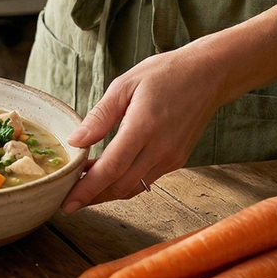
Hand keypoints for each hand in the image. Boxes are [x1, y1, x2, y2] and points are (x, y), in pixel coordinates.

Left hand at [60, 45, 231, 212]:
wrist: (209, 75)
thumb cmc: (165, 74)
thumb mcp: (124, 86)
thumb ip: (99, 117)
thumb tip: (75, 141)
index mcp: (143, 127)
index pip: (111, 168)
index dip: (87, 189)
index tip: (68, 203)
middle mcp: (160, 149)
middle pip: (120, 186)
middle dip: (92, 197)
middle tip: (67, 199)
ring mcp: (171, 157)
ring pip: (133, 188)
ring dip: (107, 193)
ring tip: (82, 189)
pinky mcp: (177, 160)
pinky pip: (145, 180)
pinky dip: (124, 183)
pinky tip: (107, 175)